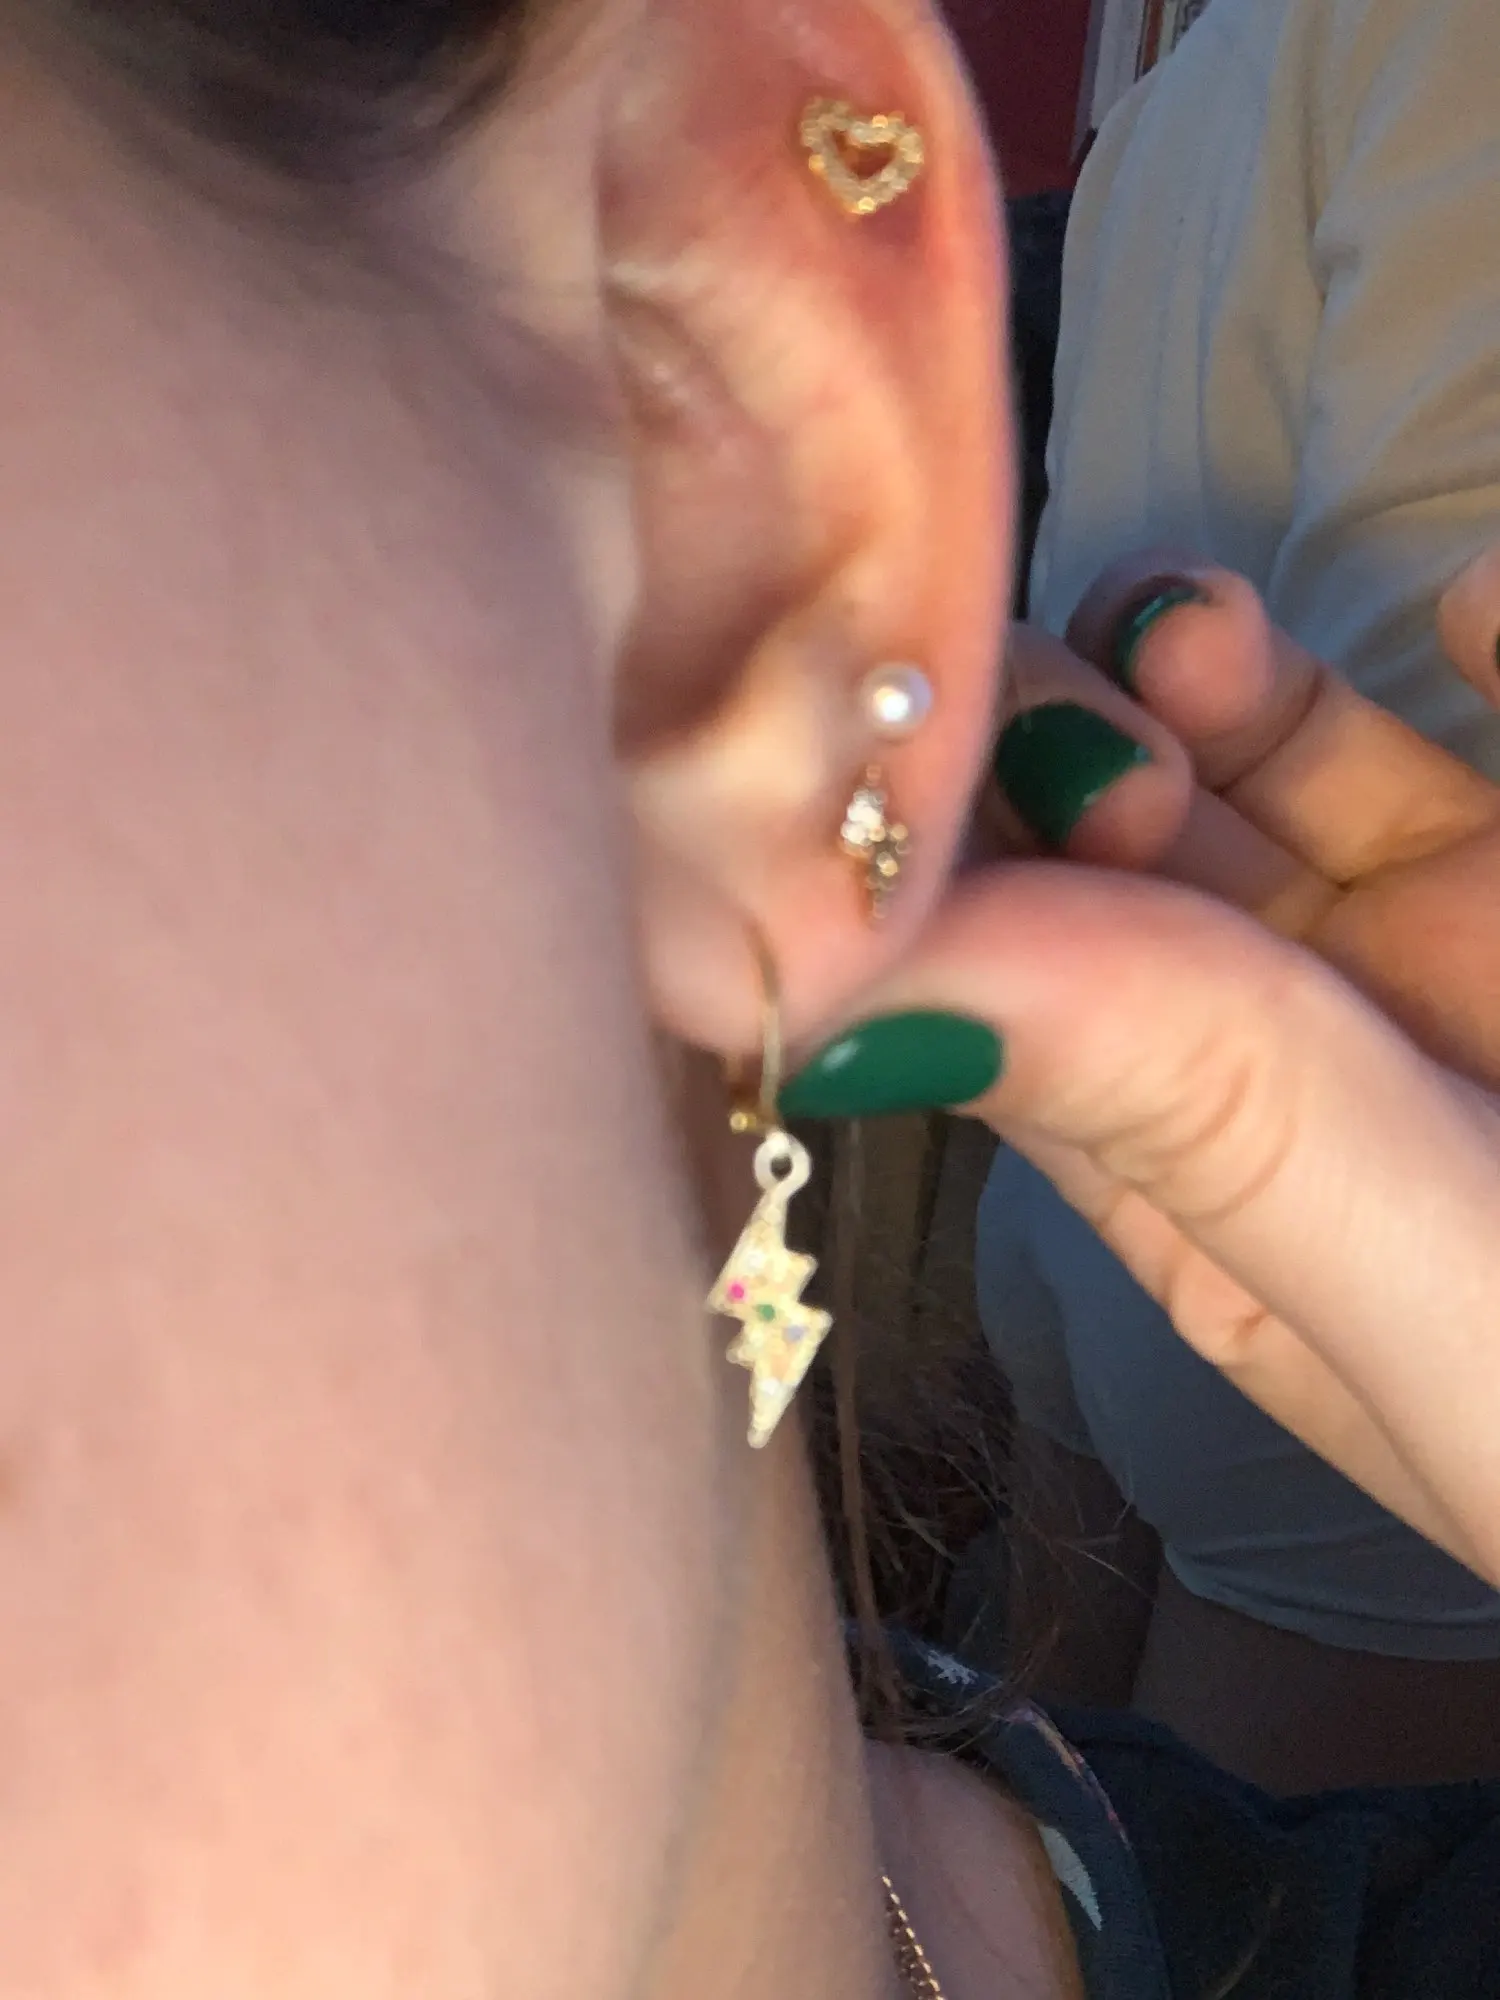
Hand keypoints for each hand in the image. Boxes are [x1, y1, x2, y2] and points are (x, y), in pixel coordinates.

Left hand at [842, 561, 1499, 1581]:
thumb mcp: (1445, 1293)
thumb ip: (1193, 1124)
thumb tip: (863, 1004)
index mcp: (1209, 1184)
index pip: (1010, 1002)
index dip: (941, 887)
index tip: (910, 800)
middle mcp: (1305, 1050)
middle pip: (1120, 853)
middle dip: (1072, 754)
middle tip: (1103, 731)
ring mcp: (1450, 941)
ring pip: (1288, 761)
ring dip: (1224, 670)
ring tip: (1204, 634)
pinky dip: (1499, 642)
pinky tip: (1486, 608)